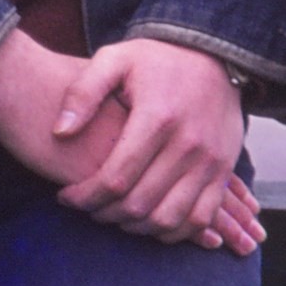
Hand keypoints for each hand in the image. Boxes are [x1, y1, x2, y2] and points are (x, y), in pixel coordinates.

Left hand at [55, 37, 258, 253]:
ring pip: (168, 219)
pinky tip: (149, 219)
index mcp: (157, 117)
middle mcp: (188, 143)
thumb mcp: (114, 59)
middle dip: (103, 213)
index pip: (115, 178)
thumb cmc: (156, 60)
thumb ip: (82, 93)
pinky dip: (172, 230)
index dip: (84, 196)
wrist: (214, 56)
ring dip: (135, 227)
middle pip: (139, 204)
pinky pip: (199, 219)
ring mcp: (210, 161)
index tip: (65, 196)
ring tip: (114, 213)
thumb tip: (60, 132)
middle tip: (87, 206)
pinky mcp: (224, 171)